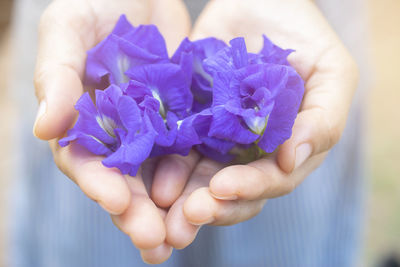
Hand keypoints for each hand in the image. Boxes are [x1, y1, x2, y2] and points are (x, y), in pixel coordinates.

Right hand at [33, 0, 190, 263]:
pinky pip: (193, 152)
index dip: (98, 183)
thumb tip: (44, 129)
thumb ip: (56, 75)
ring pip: (159, 177)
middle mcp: (116, 133)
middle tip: (155, 244)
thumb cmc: (99, 1)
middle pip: (124, 181)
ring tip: (182, 238)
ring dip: (170, 211)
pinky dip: (200, 178)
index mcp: (83, 119)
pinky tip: (213, 200)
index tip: (118, 202)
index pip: (84, 161)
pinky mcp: (185, 120)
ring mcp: (153, 129)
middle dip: (137, 214)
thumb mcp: (69, 28)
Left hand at [153, 0, 358, 249]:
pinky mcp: (190, 122)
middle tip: (185, 216)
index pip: (270, 181)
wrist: (259, 2)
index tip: (222, 188)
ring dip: (181, 197)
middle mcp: (252, 152)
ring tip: (161, 204)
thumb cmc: (303, 35)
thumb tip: (290, 161)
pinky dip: (162, 164)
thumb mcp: (332, 73)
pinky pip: (174, 148)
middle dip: (210, 205)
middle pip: (232, 191)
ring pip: (199, 178)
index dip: (249, 189)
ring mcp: (219, 139)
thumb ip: (322, 119)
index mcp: (288, 148)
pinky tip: (150, 175)